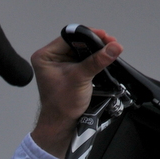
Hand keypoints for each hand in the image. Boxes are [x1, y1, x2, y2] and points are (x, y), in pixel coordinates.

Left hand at [30, 28, 122, 158]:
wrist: (61, 123)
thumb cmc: (62, 104)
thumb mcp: (80, 79)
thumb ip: (97, 61)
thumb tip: (114, 46)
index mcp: (45, 56)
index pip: (69, 37)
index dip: (88, 35)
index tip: (105, 37)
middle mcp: (51, 57)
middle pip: (77, 42)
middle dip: (95, 43)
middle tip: (112, 44)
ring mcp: (60, 64)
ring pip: (82, 50)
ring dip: (97, 50)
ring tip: (111, 50)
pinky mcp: (70, 70)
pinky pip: (84, 58)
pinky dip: (95, 58)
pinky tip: (106, 58)